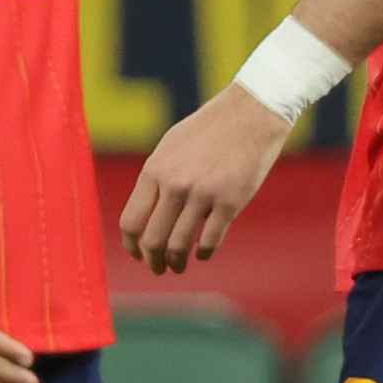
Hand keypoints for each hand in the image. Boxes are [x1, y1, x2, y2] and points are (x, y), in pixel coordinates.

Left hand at [117, 84, 292, 274]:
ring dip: (176, 262)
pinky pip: (210, 241)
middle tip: (158, 268)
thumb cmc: (209, 130)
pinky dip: (203, 253)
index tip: (138, 255)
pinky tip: (202, 253)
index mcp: (155, 170)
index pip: (131, 222)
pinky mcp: (230, 202)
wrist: (251, 113)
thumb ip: (156, 179)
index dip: (132, 246)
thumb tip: (144, 214)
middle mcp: (175, 184)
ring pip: (179, 246)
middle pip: (152, 240)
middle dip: (153, 261)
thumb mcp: (171, 148)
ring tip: (179, 265)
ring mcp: (203, 195)